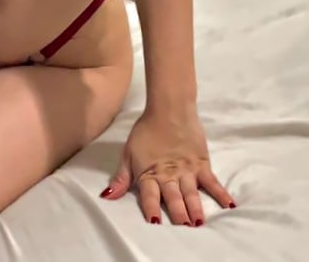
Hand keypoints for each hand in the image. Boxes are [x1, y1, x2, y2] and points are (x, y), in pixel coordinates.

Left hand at [99, 106, 236, 225]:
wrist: (168, 108)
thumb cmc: (146, 130)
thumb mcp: (128, 153)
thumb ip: (121, 178)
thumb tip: (107, 196)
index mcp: (150, 174)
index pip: (150, 197)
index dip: (151, 210)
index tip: (155, 224)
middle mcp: (169, 175)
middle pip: (173, 200)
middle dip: (178, 216)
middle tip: (183, 229)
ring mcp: (187, 170)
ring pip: (192, 195)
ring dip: (195, 210)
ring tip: (199, 224)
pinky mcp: (201, 164)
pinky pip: (212, 182)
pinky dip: (220, 194)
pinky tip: (229, 205)